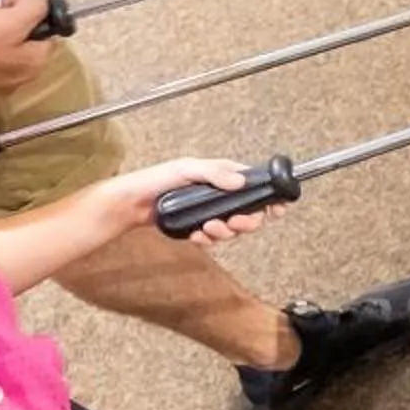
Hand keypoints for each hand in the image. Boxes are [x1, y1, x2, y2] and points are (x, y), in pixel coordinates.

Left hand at [94, 157, 267, 244]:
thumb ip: (214, 173)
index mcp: (223, 175)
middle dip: (245, 222)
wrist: (133, 203)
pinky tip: (196, 235)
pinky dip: (207, 240)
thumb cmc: (156, 179)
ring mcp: (211, 211)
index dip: (269, 198)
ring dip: (223, 232)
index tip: (276, 208)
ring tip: (207, 228)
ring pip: (233, 229)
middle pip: (250, 213)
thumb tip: (240, 181)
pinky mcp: (200, 226)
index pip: (255, 185)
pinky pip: (214, 239)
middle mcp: (220, 194)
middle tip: (233, 222)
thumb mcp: (187, 168)